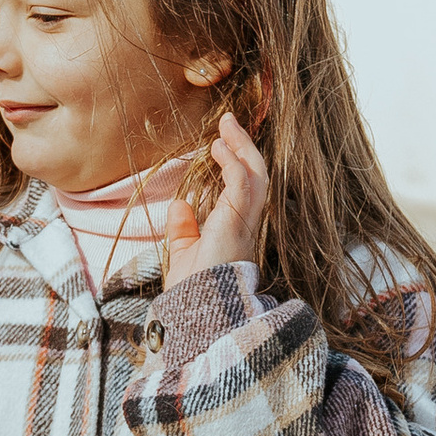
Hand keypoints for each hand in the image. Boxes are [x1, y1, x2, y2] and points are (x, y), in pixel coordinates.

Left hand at [172, 104, 268, 277]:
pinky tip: (219, 147)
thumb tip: (179, 205)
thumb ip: (184, 229)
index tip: (223, 141)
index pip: (246, 189)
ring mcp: (244, 224)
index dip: (239, 162)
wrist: (193, 313)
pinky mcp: (237, 224)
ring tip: (227, 125)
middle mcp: (246, 225)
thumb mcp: (185, 253)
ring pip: (256, 175)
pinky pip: (242, 185)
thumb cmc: (192, 291)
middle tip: (229, 122)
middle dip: (244, 146)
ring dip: (242, 146)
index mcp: (236, 230)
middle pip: (256, 175)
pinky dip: (233, 163)